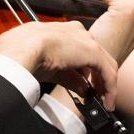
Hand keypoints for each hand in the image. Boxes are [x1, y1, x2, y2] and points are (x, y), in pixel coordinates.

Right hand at [0, 20, 118, 109]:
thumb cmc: (23, 53)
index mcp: (63, 31)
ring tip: (104, 100)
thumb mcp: (49, 68)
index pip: (80, 50)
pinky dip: (110, 88)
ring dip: (105, 83)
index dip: (84, 68)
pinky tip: (107, 101)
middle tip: (96, 93)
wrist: (23, 49)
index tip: (83, 82)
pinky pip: (108, 72)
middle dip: (97, 76)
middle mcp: (77, 32)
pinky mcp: (93, 52)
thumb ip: (67, 77)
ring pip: (104, 63)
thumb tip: (80, 89)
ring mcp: (86, 41)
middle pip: (95, 55)